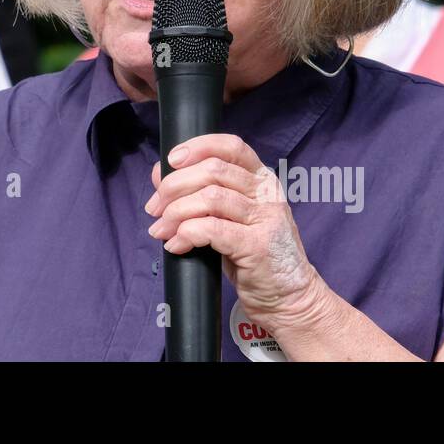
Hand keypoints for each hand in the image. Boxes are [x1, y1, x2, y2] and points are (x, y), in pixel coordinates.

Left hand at [145, 133, 324, 330]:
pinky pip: (211, 229)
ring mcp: (265, 219)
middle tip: (155, 208)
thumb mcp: (230, 217)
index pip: (231, 146)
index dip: (197, 147)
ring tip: (161, 229)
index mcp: (261, 179)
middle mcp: (266, 193)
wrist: (288, 298)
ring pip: (209, 198)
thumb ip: (201, 193)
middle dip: (174, 186)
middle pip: (213, 170)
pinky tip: (177, 245)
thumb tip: (160, 174)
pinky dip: (186, 234)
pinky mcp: (258, 246)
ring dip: (175, 213)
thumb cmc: (253, 254)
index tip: (171, 161)